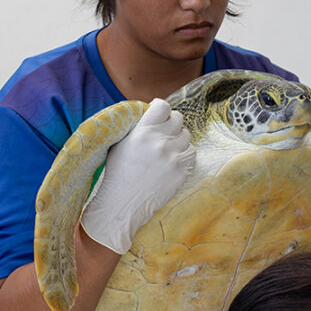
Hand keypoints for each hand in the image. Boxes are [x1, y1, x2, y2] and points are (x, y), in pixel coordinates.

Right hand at [80, 98, 195, 253]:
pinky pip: (191, 153)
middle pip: (178, 118)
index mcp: (141, 132)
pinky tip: (172, 162)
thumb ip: (139, 127)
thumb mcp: (121, 144)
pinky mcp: (181, 170)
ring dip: (179, 141)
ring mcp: (172, 156)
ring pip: (186, 136)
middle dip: (172, 124)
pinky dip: (184, 156)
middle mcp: (158, 141)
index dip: (163, 109)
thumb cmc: (119, 173)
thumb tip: (154, 111)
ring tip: (166, 152)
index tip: (160, 115)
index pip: (163, 106)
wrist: (123, 204)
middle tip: (165, 134)